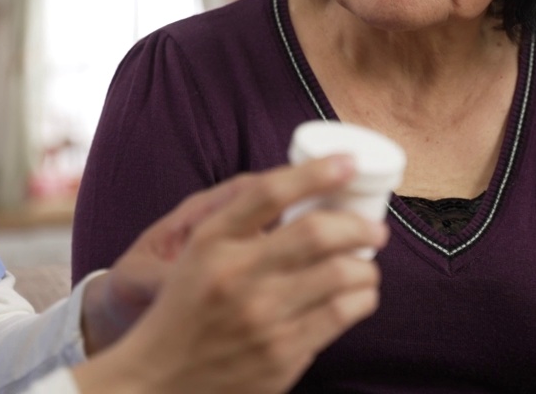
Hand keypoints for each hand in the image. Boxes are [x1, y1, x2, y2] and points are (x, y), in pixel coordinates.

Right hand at [75, 156, 388, 393]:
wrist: (161, 378)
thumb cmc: (188, 307)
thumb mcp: (200, 253)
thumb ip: (243, 222)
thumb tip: (309, 188)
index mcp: (212, 241)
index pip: (269, 192)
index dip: (316, 171)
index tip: (348, 162)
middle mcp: (236, 275)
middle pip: (317, 232)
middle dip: (360, 225)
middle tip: (374, 228)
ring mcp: (261, 317)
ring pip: (342, 275)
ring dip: (367, 267)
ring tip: (366, 267)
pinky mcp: (282, 355)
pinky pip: (341, 315)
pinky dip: (361, 299)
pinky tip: (358, 296)